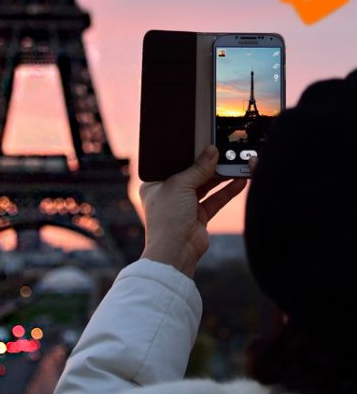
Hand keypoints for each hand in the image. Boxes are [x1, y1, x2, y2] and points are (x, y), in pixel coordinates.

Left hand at [140, 145, 247, 277]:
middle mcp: (169, 193)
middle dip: (207, 164)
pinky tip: (239, 181)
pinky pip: (215, 199)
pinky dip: (227, 191)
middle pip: (191, 173)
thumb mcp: (180, 185)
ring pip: (205, 186)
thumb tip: (212, 151)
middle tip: (223, 151)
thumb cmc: (167, 217)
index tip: (202, 142)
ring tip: (235, 164)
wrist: (176, 252)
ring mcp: (184, 205)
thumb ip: (198, 168)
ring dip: (220, 176)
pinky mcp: (199, 216)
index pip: (173, 163)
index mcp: (155, 183)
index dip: (187, 153)